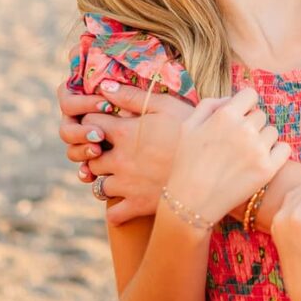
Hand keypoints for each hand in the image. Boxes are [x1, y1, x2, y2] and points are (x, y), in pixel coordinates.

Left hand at [57, 79, 193, 225]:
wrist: (212, 168)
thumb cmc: (191, 131)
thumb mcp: (165, 105)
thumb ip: (132, 96)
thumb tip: (103, 86)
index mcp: (123, 133)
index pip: (88, 124)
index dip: (93, 121)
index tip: (104, 123)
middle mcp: (118, 159)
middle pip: (88, 157)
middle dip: (95, 153)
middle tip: (110, 150)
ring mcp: (126, 185)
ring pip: (98, 186)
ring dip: (104, 181)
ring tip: (119, 176)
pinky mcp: (137, 206)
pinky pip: (113, 215)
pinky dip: (115, 211)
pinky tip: (125, 202)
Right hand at [165, 87, 291, 226]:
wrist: (192, 200)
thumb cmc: (187, 162)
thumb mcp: (189, 125)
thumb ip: (210, 104)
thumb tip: (231, 99)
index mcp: (226, 115)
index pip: (250, 94)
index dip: (244, 105)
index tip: (238, 117)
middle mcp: (245, 129)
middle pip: (260, 115)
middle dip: (250, 125)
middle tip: (236, 143)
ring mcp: (259, 149)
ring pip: (272, 131)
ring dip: (262, 139)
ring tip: (245, 154)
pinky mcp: (268, 168)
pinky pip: (284, 149)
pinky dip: (276, 153)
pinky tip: (261, 160)